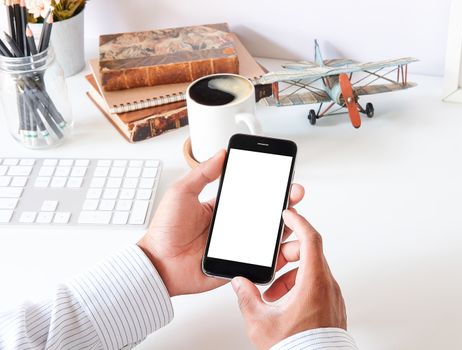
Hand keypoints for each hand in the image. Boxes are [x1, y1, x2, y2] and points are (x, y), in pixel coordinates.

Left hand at [137, 150, 304, 296]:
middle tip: (293, 194)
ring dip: (284, 228)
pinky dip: (274, 256)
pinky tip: (283, 246)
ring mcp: (236, 247)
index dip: (268, 187)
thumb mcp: (182, 193)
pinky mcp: (236, 265)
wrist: (157, 263)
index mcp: (222, 208)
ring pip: (267, 238)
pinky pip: (259, 261)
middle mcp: (232, 227)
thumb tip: (221, 153)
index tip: (282, 175)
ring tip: (293, 219)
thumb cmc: (164, 230)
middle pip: (265, 215)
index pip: (251, 195)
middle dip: (284, 204)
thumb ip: (202, 174)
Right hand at [232, 210, 346, 349]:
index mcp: (313, 283)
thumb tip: (240, 284)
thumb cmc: (295, 349)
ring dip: (292, 275)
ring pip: (313, 271)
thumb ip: (247, 297)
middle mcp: (328, 286)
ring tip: (274, 294)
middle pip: (310, 254)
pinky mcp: (333, 307)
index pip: (310, 239)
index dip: (299, 222)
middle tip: (272, 265)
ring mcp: (333, 297)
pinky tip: (285, 303)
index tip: (289, 214)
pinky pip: (317, 286)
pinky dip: (301, 286)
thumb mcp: (261, 322)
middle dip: (287, 255)